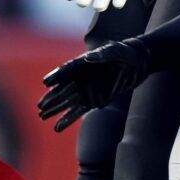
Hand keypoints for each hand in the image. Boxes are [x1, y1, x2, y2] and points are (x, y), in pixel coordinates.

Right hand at [37, 39, 152, 131]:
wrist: (139, 64)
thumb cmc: (126, 53)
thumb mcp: (117, 51)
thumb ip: (103, 54)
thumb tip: (88, 58)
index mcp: (83, 63)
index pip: (67, 70)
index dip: (57, 76)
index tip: (46, 82)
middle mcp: (81, 77)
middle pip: (63, 88)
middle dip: (51, 98)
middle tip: (40, 106)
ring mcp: (87, 90)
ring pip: (67, 102)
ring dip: (55, 110)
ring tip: (41, 116)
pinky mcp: (95, 101)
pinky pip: (79, 111)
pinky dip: (68, 119)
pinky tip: (57, 127)